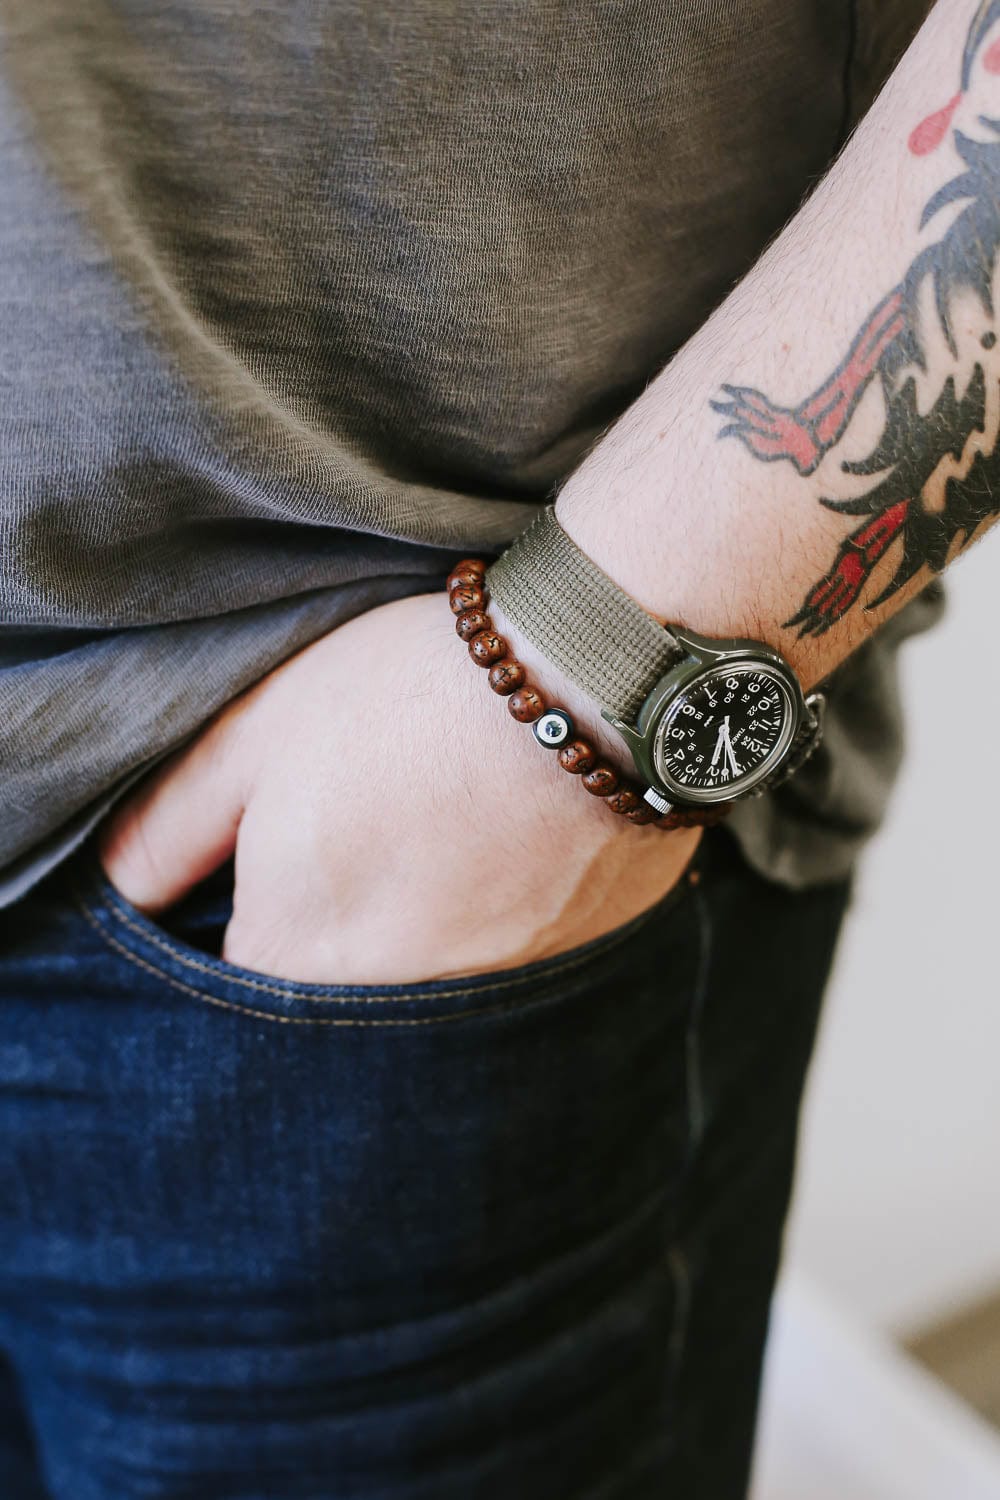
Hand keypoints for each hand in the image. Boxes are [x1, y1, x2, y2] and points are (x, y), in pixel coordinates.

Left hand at [95, 590, 700, 985]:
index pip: (242, 988)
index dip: (251, 921)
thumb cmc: (410, 693)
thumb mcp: (259, 730)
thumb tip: (123, 890)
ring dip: (426, 920)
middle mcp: (399, 999)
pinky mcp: (578, 958)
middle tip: (372, 827)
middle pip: (341, 996)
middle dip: (340, 928)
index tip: (279, 858)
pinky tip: (517, 831)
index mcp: (302, 948)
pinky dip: (506, 910)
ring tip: (448, 818)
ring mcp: (499, 988)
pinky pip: (519, 957)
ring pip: (433, 979)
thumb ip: (176, 824)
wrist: (597, 676)